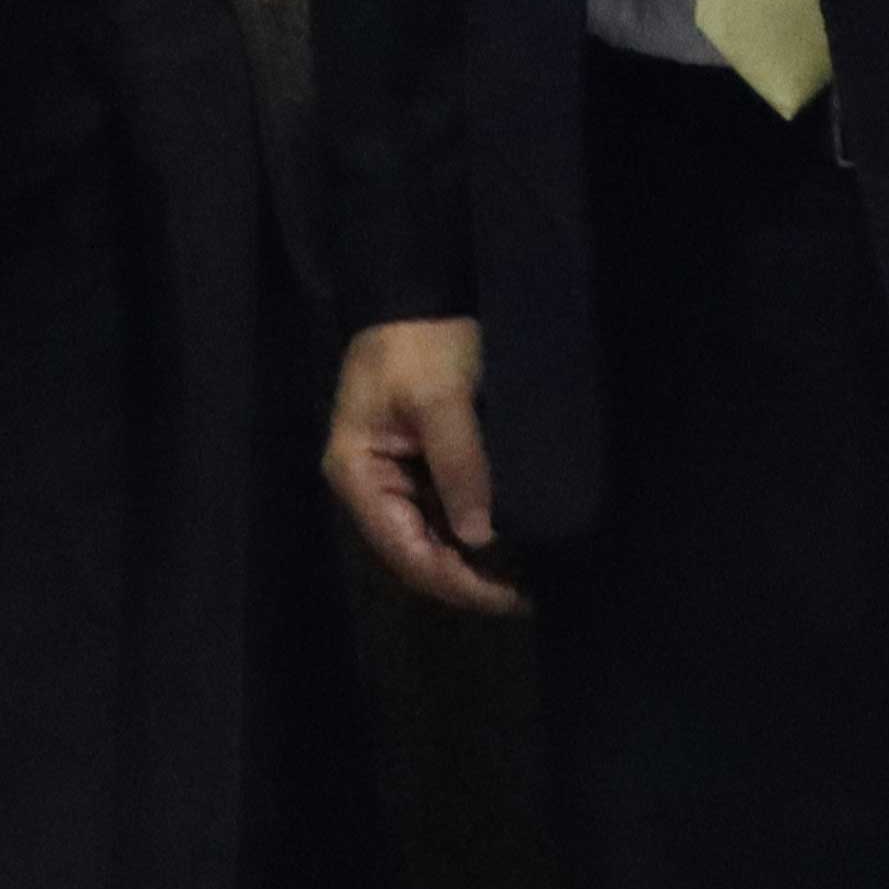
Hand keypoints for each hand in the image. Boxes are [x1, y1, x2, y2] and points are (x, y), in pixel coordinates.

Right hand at [325, 315, 525, 616]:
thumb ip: (459, 467)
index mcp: (358, 476)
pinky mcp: (419, 463)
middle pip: (418, 554)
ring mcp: (394, 477)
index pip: (407, 553)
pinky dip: (476, 530)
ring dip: (475, 560)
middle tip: (529, 596)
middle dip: (470, 579)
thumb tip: (480, 537)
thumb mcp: (442, 399)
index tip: (510, 598)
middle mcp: (370, 487)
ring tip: (528, 578)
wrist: (419, 290)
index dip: (458, 582)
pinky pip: (445, 512)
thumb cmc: (423, 341)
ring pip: (433, 538)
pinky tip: (513, 542)